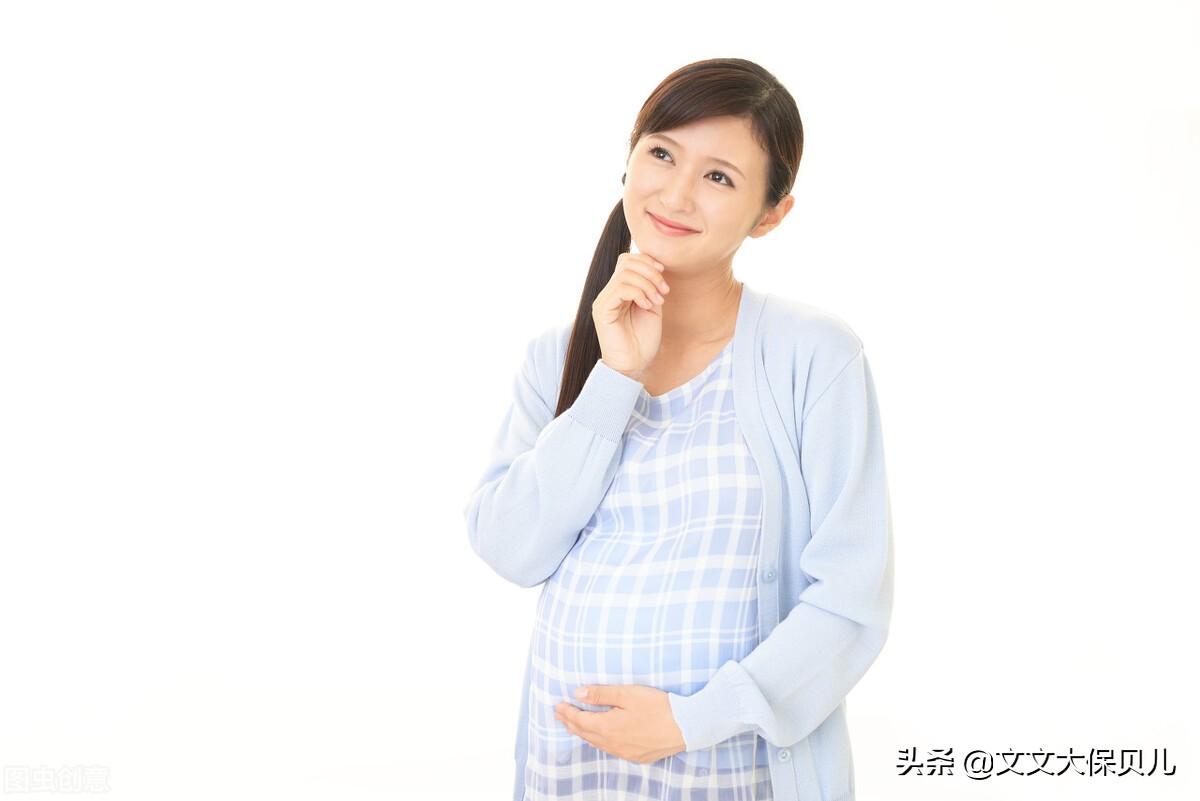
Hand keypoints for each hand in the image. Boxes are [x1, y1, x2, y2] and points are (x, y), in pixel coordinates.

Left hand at [554, 684, 686, 763]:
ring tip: (574, 725)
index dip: (567, 712)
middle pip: (585, 733)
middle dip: (570, 723)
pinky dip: (598, 741)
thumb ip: (601, 693)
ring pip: (596, 743)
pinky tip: (599, 738)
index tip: (558, 705)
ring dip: (583, 733)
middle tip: (560, 715)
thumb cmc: (658, 706)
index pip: (579, 720)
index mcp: (607, 726)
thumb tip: (578, 693)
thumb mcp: (627, 694)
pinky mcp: (636, 756)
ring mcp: (624, 752)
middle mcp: (612, 743)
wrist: (685, 727)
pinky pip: (610, 749)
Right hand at [591, 253, 669, 380]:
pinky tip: (647, 306)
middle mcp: (609, 293)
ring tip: (657, 301)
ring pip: (625, 273)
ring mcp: (604, 300)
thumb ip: (650, 287)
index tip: (664, 274)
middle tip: (663, 290)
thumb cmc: (643, 341)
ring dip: (647, 284)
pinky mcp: (602, 310)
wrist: (634, 366)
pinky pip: (620, 289)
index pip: (628, 260)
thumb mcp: (652, 307)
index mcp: (620, 290)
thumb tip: (656, 267)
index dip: (647, 261)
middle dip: (650, 271)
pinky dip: (639, 293)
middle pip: (626, 261)